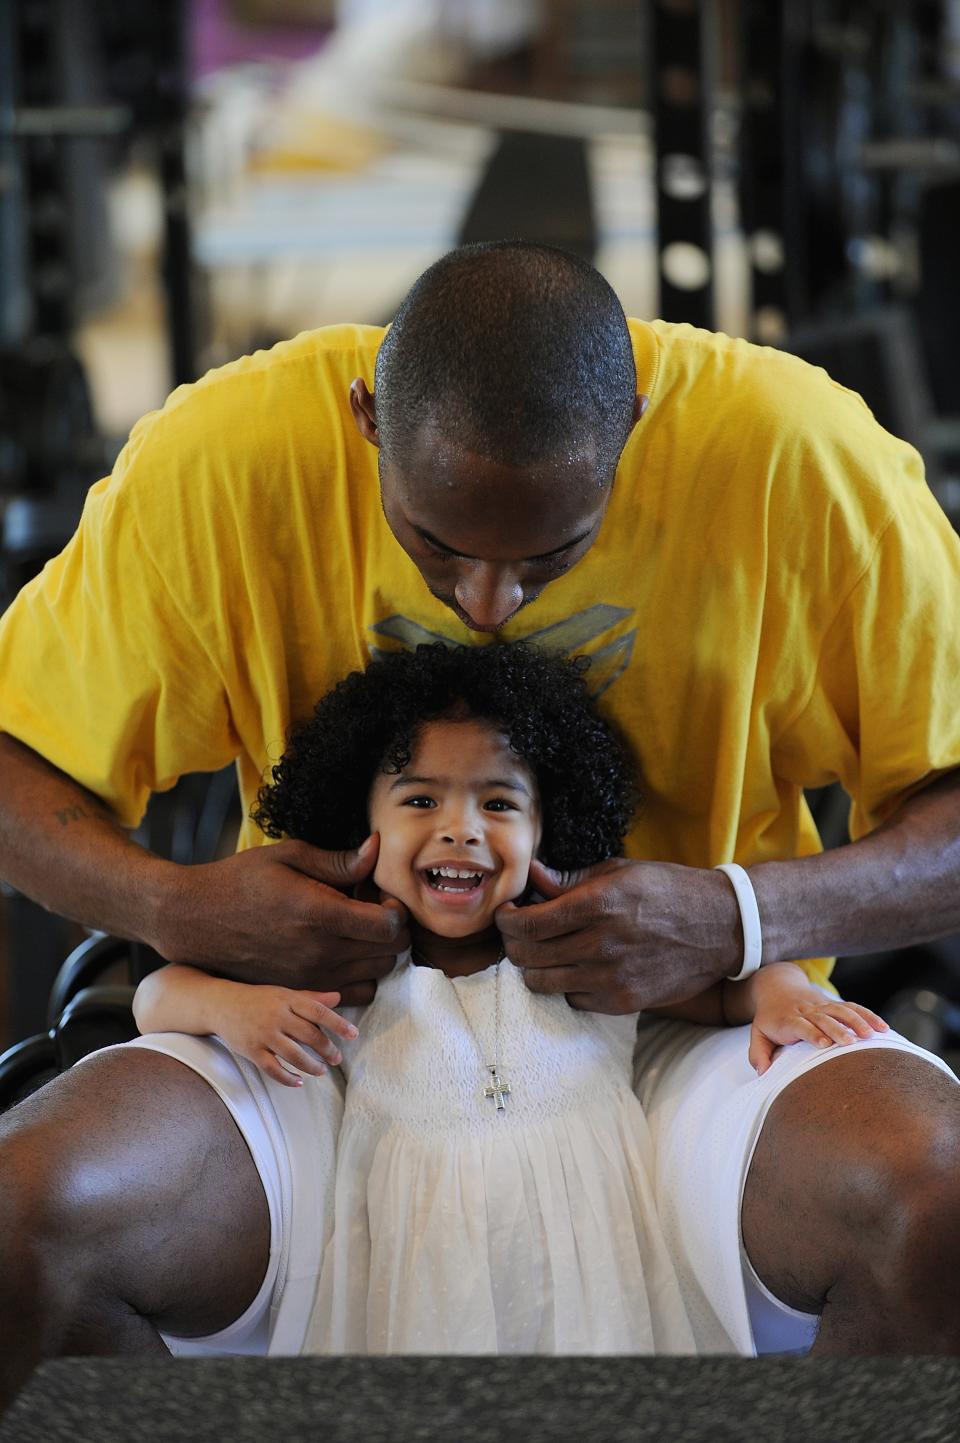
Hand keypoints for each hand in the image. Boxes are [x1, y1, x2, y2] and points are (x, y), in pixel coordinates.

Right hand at [154, 833, 408, 1001]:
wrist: (195, 919)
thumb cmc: (241, 880)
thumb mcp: (289, 856)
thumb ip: (339, 861)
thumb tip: (377, 850)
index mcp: (320, 913)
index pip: (389, 925)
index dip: (396, 909)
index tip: (380, 896)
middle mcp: (320, 951)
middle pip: (390, 952)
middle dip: (391, 930)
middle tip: (371, 910)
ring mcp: (311, 977)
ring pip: (377, 975)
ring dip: (378, 953)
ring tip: (357, 931)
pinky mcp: (302, 991)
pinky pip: (355, 994)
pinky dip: (361, 976)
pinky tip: (344, 953)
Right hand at [214, 986, 359, 1088]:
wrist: (221, 1005)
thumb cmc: (258, 999)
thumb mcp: (284, 994)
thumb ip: (311, 998)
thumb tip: (337, 997)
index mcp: (287, 1000)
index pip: (318, 1012)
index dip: (338, 1023)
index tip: (353, 1034)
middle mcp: (277, 1016)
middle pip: (309, 1035)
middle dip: (327, 1050)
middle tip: (337, 1059)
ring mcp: (263, 1035)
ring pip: (293, 1055)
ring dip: (311, 1066)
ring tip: (321, 1071)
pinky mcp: (251, 1050)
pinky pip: (273, 1068)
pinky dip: (287, 1078)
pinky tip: (298, 1082)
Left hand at [495, 857, 740, 1013]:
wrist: (721, 927)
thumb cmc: (668, 890)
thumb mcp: (619, 871)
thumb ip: (570, 879)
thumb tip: (533, 877)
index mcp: (597, 904)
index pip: (527, 924)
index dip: (506, 921)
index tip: (506, 914)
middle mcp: (601, 944)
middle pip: (527, 956)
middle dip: (513, 943)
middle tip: (519, 933)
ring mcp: (612, 978)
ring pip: (543, 983)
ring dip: (534, 967)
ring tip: (543, 952)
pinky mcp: (624, 1002)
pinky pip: (573, 1000)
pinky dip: (566, 986)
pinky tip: (576, 968)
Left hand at [748, 977, 888, 1075]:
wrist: (776, 987)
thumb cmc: (769, 1018)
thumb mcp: (757, 1033)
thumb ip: (758, 1054)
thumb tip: (762, 1073)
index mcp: (787, 1020)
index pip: (800, 1025)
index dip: (812, 1033)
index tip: (824, 1044)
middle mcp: (806, 1010)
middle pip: (823, 1018)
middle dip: (837, 1029)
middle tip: (851, 1043)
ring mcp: (821, 1005)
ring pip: (840, 1010)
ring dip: (856, 1021)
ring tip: (871, 1035)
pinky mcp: (832, 1004)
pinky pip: (852, 1007)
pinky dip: (868, 1015)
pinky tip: (883, 1027)